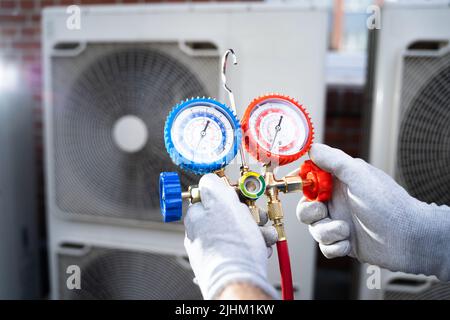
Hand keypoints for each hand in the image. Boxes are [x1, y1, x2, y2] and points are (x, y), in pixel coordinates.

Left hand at [184, 173, 278, 298]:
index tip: (241, 197)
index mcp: (196, 218)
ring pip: (238, 232)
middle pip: (227, 215)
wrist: (239, 281)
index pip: (210, 198)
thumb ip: (212, 185)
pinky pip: (241, 249)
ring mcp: (212, 251)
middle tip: (258, 218)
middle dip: (248, 214)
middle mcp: (200, 236)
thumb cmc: (231, 246)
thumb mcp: (221, 202)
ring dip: (255, 230)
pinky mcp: (225, 264)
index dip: (229, 195)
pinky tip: (261, 248)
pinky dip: (254, 246)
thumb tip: (208, 179)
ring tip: (264, 236)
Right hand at [297, 143, 449, 279]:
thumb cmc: (388, 203)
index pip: (311, 180)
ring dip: (326, 231)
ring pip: (314, 229)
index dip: (302, 183)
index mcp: (339, 184)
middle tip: (322, 211)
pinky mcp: (344, 243)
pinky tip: (349, 243)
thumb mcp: (358, 174)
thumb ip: (333, 160)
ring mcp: (340, 224)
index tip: (301, 186)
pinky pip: (325, 247)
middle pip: (305, 207)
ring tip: (345, 230)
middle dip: (309, 212)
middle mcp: (338, 203)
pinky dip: (335, 246)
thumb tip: (313, 148)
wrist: (409, 238)